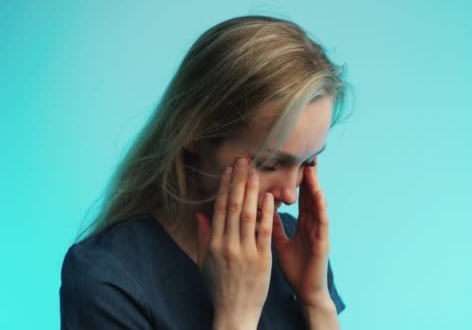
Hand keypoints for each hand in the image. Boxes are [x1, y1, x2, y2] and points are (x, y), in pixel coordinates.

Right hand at [195, 158, 274, 328]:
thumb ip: (203, 237)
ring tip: (255, 171)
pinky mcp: (262, 260)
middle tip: (244, 160)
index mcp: (213, 245)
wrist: (234, 313)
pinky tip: (268, 196)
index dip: (225, 187)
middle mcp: (227, 246)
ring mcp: (245, 252)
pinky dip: (265, 213)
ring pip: (247, 215)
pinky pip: (264, 232)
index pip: (219, 209)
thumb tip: (199, 214)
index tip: (229, 169)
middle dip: (238, 181)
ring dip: (251, 191)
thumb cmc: (219, 288)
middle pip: (232, 207)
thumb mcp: (204, 263)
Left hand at [272, 157, 333, 307]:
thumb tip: (260, 209)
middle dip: (308, 177)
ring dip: (315, 187)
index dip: (295, 180)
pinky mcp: (323, 242)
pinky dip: (321, 208)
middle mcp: (312, 225)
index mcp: (302, 224)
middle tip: (305, 155)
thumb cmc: (295, 269)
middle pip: (309, 196)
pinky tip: (319, 195)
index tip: (290, 162)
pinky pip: (322, 222)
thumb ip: (272, 226)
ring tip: (311, 169)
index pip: (298, 198)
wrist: (306, 292)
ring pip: (317, 205)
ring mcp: (319, 233)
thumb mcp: (279, 243)